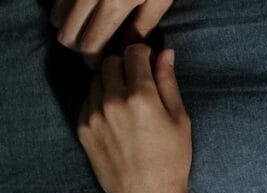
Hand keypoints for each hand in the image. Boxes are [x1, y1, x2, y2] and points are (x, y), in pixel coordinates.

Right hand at [50, 0, 173, 68]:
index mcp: (114, 2)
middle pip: (67, 35)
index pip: (90, 44)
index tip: (103, 63)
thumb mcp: (159, 1)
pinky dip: (67, 10)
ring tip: (91, 31)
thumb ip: (141, 28)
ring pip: (57, 16)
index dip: (94, 59)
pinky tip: (86, 13)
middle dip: (80, 48)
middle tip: (96, 51)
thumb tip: (126, 52)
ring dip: (71, 29)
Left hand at [77, 43, 191, 192]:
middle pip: (111, 62)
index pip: (133, 53)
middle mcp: (113, 101)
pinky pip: (89, 100)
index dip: (144, 53)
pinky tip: (117, 118)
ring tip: (127, 102)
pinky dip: (101, 100)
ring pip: (97, 80)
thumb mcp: (180, 120)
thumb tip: (165, 53)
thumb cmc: (171, 161)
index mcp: (141, 96)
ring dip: (111, 82)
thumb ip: (169, 83)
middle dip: (125, 66)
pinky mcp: (83, 127)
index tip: (150, 62)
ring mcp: (94, 114)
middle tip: (139, 82)